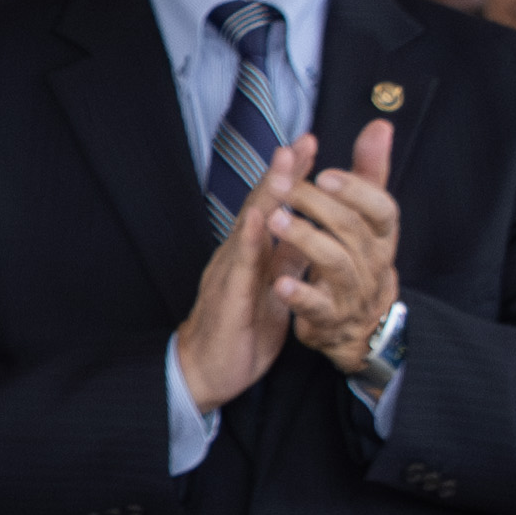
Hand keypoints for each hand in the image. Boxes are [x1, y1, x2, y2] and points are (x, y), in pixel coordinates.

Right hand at [172, 133, 312, 414]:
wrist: (206, 372)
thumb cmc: (240, 332)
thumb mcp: (274, 290)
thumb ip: (287, 260)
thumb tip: (309, 230)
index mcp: (251, 255)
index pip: (273, 208)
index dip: (289, 177)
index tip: (308, 145)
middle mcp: (236, 256)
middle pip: (260, 207)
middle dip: (280, 174)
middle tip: (299, 142)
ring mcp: (229, 274)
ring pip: (250, 228)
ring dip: (267, 195)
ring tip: (283, 166)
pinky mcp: (228, 298)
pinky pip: (240, 267)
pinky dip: (249, 241)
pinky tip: (259, 220)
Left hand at [272, 119, 402, 379]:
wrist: (358, 325)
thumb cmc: (357, 257)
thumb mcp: (365, 218)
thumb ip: (370, 173)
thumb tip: (380, 125)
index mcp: (382, 236)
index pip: (382, 208)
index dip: (357, 189)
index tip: (325, 172)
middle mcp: (373, 262)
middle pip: (351, 229)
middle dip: (315, 204)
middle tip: (282, 185)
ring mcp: (352, 292)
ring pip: (335, 262)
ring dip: (304, 239)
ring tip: (277, 219)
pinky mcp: (328, 319)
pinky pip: (317, 306)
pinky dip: (299, 293)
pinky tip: (279, 280)